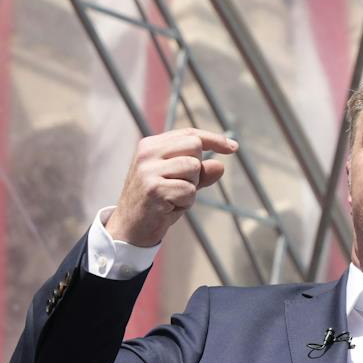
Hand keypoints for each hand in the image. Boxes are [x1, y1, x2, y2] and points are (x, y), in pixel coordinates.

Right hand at [104, 128, 235, 246]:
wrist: (129, 228)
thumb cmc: (156, 204)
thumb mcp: (179, 183)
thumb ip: (200, 173)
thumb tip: (220, 165)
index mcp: (151, 145)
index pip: (189, 134)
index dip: (214, 139)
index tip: (233, 148)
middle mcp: (148, 153)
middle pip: (195, 146)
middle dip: (197, 169)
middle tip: (180, 186)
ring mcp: (149, 170)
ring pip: (194, 167)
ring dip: (191, 188)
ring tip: (173, 198)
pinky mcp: (154, 188)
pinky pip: (189, 190)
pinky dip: (186, 203)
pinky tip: (168, 208)